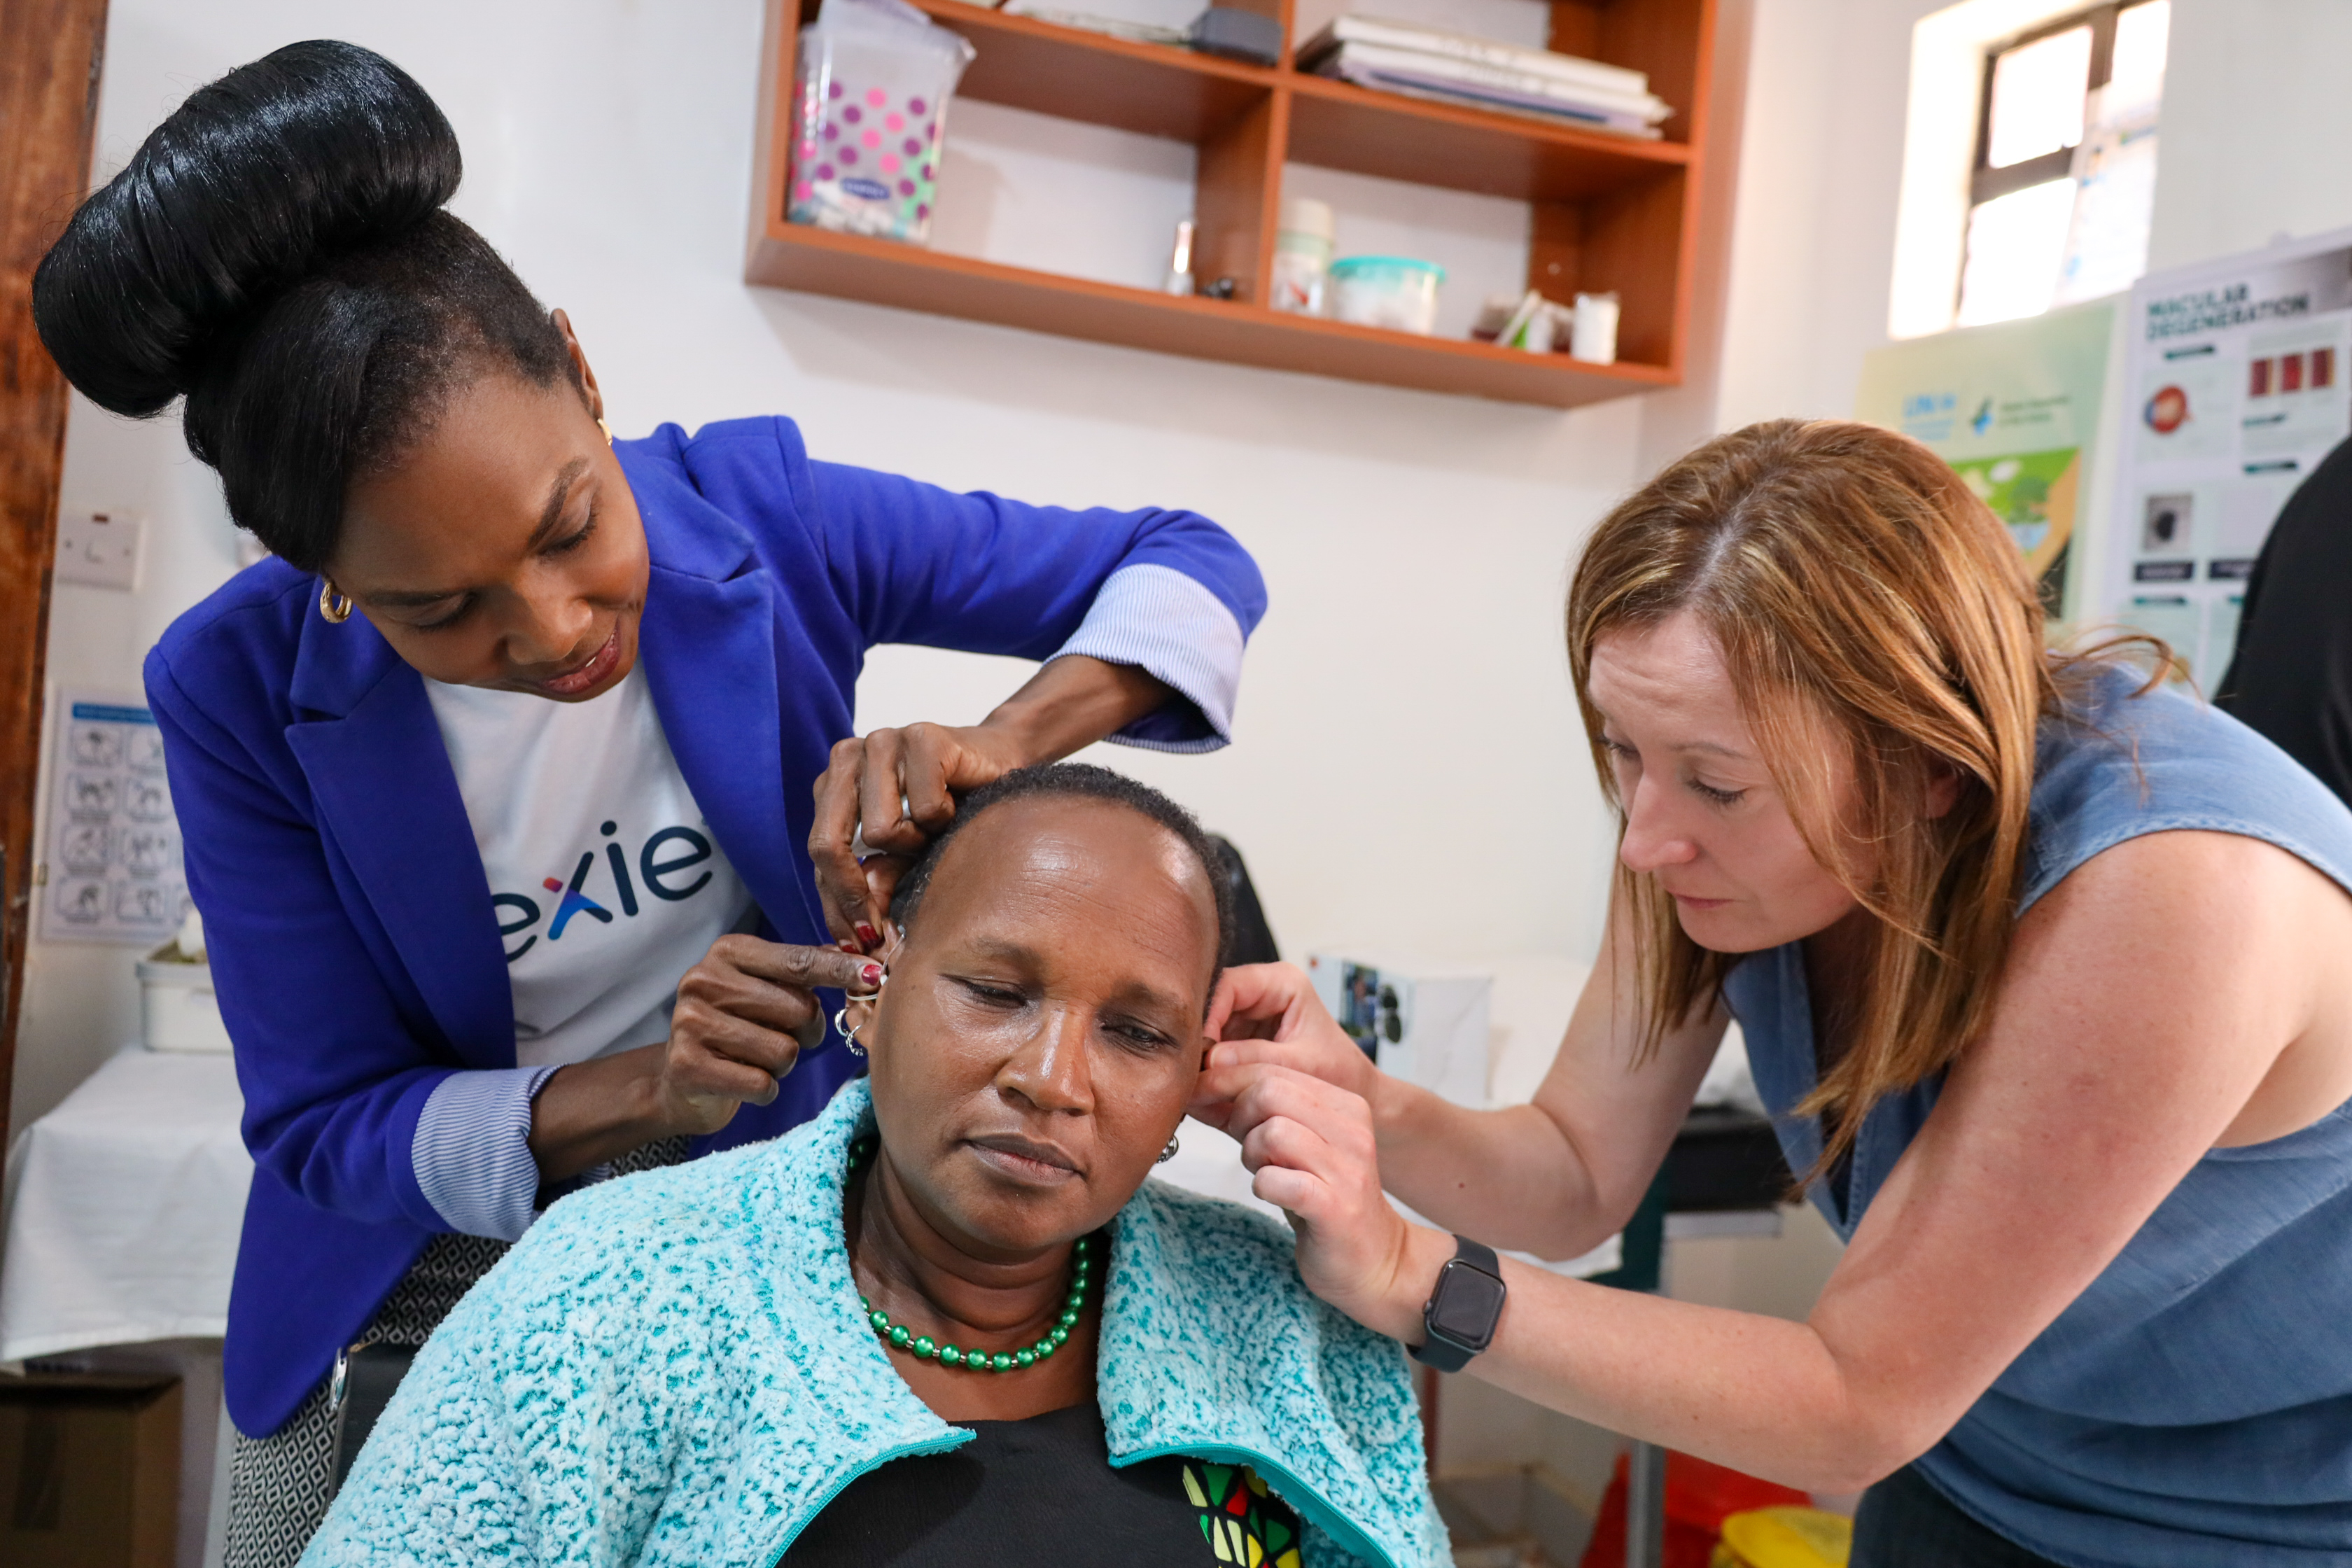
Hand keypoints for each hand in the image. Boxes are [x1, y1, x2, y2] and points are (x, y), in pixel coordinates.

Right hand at [654, 937, 881, 1134]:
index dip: (840, 970)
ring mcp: (691, 1023)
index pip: (798, 961)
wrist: (680, 1081)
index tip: (875, 975)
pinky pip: (761, 1084)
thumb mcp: (764, 987)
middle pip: (798, 1009)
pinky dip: (765, 1089)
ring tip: (757, 1057)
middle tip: (788, 1036)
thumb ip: (805, 970)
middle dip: (808, 1031)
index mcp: (728, 952)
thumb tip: (861, 958)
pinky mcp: (688, 1066)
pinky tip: (744, 1081)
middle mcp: (704, 980)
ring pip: (783, 1050)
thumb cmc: (737, 1027)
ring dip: (784, 1063)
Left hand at [809, 723, 1029, 949]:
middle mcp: (848, 757)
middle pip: (827, 842)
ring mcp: (882, 742)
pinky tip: (956, 802)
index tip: (855, 943)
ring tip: (935, 829)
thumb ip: (878, 882)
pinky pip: (926, 808)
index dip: (835, 903)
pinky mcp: (923, 737)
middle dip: (854, 895)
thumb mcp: (907, 853)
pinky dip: (946, 819)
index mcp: (834, 782)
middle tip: (879, 931)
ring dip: (916, 844)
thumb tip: (855, 934)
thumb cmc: (951, 808)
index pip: (819, 851)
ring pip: (879, 831)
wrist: (1002, 762)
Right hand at [1192, 962, 1378, 1135]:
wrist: (1353, 1096)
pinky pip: (1208, 1057)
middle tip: (1189, 1073)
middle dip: (1199, 1042)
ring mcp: (1244, 1021)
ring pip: (1203, 1035)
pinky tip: (1202, 1097)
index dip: (1208, 1014)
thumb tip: (1211, 1061)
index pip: (1229, 985)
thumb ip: (1259, 1060)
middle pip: (1210, 1008)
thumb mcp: (1304, 1066)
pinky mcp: (1235, 1046)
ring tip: (1194, 1089)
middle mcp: (1258, 996)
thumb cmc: (1342, 1074)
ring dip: (1198, 1063)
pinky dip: (1204, 1078)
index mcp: (1281, 983)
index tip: (1198, 1049)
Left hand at [1208, 1056, 1447, 1341]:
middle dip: (1240, 1116)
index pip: (1275, 1069)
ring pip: (1271, 1132)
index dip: (1225, 1080)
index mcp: (1347, 1106)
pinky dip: (1262, 1186)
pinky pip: (1275, 1180)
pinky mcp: (1336, 1207)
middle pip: (1270, 1091)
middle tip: (1247, 1148)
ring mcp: (1347, 1168)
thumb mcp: (1296, 1148)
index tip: (1197, 1095)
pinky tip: (1275, 1195)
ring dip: (1252, 1155)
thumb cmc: (1325, 1201)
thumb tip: (1199, 1088)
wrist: (1375, 1262)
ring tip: (1266, 1174)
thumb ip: (1258, 1116)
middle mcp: (1353, 1130)